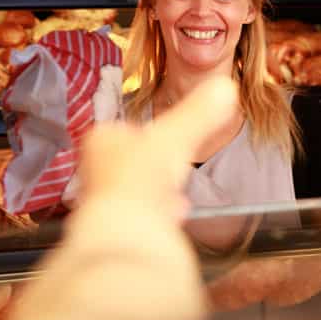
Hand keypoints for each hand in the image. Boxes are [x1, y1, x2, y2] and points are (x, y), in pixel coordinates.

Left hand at [78, 77, 237, 217]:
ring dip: (154, 189)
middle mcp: (95, 171)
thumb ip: (199, 113)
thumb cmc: (141, 178)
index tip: (161, 136)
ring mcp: (104, 202)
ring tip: (172, 192)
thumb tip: (225, 86)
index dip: (142, 132)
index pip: (120, 128)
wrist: (125, 233)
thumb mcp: (177, 136)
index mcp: (102, 141)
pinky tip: (171, 215)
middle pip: (127, 161)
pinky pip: (140, 215)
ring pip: (132, 190)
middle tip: (167, 165)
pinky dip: (157, 212)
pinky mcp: (117, 230)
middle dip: (150, 164)